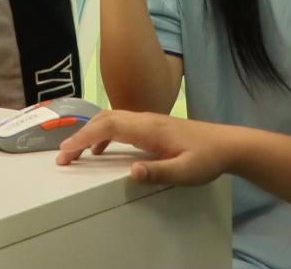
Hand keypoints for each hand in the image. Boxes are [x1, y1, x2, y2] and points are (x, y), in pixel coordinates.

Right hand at [53, 110, 234, 186]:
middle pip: (104, 119)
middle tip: (63, 155)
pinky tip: (103, 148)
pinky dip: (105, 132)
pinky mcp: (153, 126)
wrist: (227, 144)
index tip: (65, 152)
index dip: (83, 137)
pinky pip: (121, 123)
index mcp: (149, 129)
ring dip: (91, 132)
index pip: (108, 126)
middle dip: (80, 135)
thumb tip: (131, 172)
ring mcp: (149, 120)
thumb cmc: (206, 158)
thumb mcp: (185, 172)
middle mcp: (146, 119)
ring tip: (76, 152)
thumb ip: (158, 172)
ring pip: (112, 119)